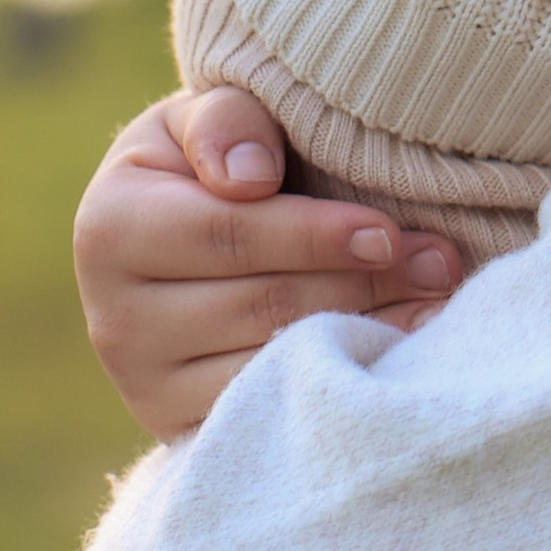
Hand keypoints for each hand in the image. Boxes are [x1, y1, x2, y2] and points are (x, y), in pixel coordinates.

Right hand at [74, 87, 461, 442]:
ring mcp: (147, 386)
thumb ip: (226, 123)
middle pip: (261, 306)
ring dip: (367, 334)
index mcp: (110, 228)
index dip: (313, 235)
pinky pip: (271, 417)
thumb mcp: (202, 120)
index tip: (385, 232)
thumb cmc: (211, 166)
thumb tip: (250, 179)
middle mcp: (116, 318)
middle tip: (440, 263)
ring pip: (273, 367)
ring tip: (438, 303)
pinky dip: (338, 386)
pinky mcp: (183, 430)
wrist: (181, 245)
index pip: (228, 235)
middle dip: (362, 283)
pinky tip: (398, 356)